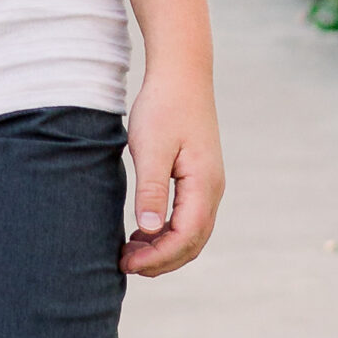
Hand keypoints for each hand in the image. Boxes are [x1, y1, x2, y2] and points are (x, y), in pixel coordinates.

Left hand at [122, 68, 223, 275]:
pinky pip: (186, 216)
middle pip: (191, 242)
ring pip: (190, 232)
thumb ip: (151, 188)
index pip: (185, 238)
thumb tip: (150, 229)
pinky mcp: (198, 177)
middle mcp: (211, 190)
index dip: (158, 258)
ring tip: (130, 251)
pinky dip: (166, 230)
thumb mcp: (151, 146)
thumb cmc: (163, 105)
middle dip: (161, 260)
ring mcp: (207, 184)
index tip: (128, 264)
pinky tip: (142, 229)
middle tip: (126, 265)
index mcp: (203, 186)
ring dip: (163, 247)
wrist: (181, 72)